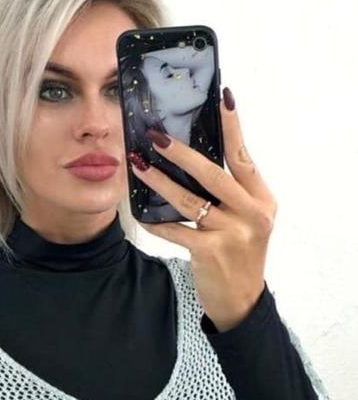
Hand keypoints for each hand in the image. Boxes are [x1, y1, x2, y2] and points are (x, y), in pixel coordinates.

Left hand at [127, 89, 277, 331]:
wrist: (241, 301)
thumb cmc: (239, 254)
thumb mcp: (248, 220)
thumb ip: (232, 193)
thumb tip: (196, 157)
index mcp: (261, 200)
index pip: (244, 156)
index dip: (232, 127)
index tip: (222, 98)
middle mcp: (251, 214)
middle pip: (213, 174)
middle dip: (181, 153)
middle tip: (156, 135)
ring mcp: (231, 234)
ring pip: (188, 200)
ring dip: (159, 181)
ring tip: (138, 164)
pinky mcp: (210, 252)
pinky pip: (175, 230)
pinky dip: (156, 221)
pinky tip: (140, 210)